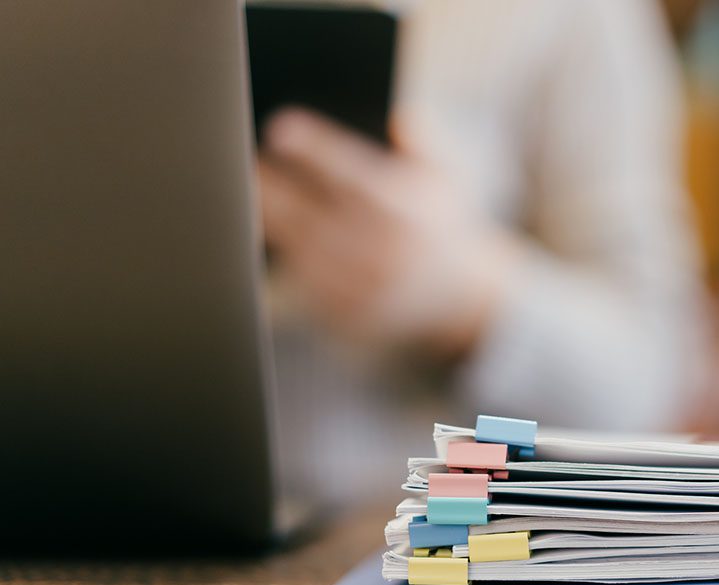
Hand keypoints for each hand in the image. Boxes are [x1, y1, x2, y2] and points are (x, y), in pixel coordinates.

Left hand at [257, 108, 519, 353]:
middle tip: (245, 164)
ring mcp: (360, 288)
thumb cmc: (438, 227)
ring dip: (271, 223)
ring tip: (255, 197)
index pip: (349, 171)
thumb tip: (399, 117)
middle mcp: (379, 251)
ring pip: (297, 251)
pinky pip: (303, 285)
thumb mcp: (443, 181)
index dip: (311, 148)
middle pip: (304, 213)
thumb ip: (423, 144)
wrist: (457, 299)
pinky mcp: (346, 316)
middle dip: (268, 187)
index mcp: (402, 211)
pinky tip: (279, 237)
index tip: (280, 128)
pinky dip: (288, 259)